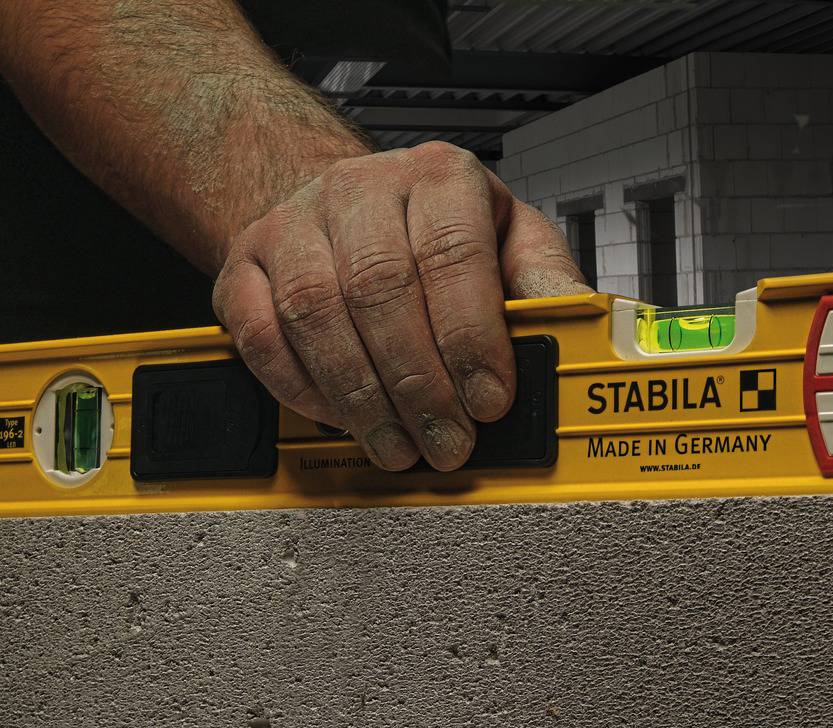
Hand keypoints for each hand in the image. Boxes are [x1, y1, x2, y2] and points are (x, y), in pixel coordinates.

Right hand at [212, 141, 588, 471]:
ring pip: (315, 313)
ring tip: (398, 445)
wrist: (351, 205)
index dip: (471, 336)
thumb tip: (589, 334)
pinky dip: (300, 387)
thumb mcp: (510, 241)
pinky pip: (259, 332)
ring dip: (361, 396)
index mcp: (438, 176)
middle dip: (419, 383)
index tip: (490, 401)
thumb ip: (544, 284)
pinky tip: (339, 418)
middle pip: (380, 288)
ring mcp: (293, 223)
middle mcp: (361, 189)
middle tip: (447, 442)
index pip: (452, 252)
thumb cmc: (437, 230)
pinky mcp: (244, 264)